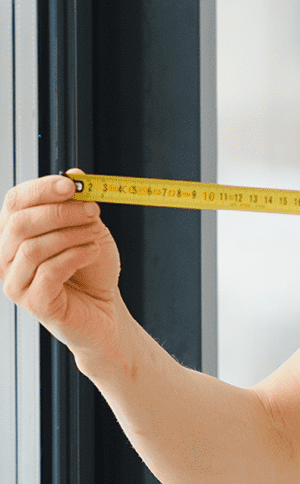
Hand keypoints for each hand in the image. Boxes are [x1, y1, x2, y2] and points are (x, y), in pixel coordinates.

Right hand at [0, 172, 123, 364]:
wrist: (106, 309)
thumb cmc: (91, 269)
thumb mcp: (88, 228)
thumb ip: (77, 204)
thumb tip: (73, 174)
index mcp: (13, 232)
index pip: (14, 202)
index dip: (41, 189)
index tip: (72, 185)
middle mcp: (6, 256)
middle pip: (20, 223)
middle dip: (60, 212)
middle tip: (93, 211)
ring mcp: (15, 281)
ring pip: (33, 247)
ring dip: (71, 235)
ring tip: (95, 236)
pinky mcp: (33, 303)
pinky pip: (48, 272)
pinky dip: (75, 256)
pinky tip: (92, 252)